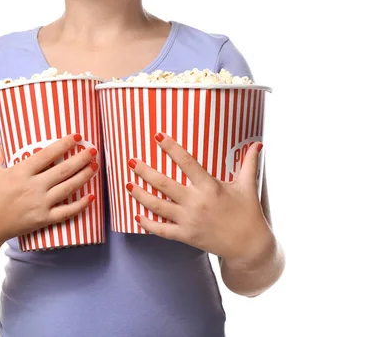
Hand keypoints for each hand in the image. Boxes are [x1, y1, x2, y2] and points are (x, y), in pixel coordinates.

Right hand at [0, 134, 98, 248]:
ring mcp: (40, 204)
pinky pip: (66, 212)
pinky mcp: (43, 219)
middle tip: (93, 149)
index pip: (47, 154)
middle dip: (81, 158)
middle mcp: (33, 187)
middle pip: (63, 170)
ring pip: (68, 188)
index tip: (76, 136)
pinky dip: (80, 205)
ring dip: (84, 176)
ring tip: (95, 166)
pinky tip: (91, 197)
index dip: (64, 144)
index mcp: (20, 172)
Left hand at [127, 133, 272, 262]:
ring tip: (127, 184)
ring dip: (139, 195)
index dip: (171, 148)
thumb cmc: (248, 213)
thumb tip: (258, 144)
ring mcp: (189, 221)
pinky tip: (136, 214)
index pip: (186, 162)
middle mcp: (196, 203)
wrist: (249, 247)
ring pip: (157, 206)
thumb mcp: (248, 186)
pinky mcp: (186, 236)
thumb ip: (248, 163)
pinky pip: (161, 230)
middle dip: (144, 172)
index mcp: (210, 187)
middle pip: (164, 184)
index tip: (157, 136)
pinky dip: (147, 223)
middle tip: (130, 160)